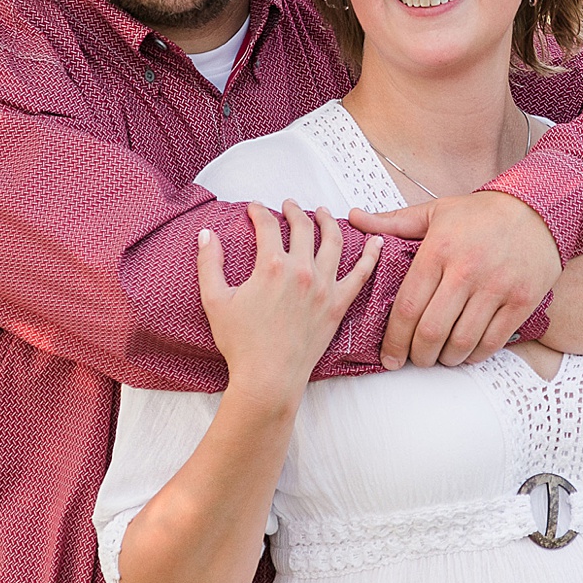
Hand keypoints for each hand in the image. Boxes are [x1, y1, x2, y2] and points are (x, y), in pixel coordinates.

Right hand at [198, 201, 381, 404]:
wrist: (269, 377)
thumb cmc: (241, 343)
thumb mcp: (215, 299)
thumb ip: (209, 263)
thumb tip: (206, 235)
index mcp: (272, 266)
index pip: (267, 225)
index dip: (259, 212)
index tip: (254, 208)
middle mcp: (302, 271)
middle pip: (303, 227)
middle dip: (294, 211)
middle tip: (289, 206)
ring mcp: (324, 287)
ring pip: (333, 242)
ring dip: (327, 221)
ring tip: (321, 212)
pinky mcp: (338, 304)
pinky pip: (361, 274)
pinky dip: (370, 254)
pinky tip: (376, 240)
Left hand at [347, 190, 560, 367]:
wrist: (539, 208)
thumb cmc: (481, 213)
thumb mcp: (435, 211)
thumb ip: (393, 221)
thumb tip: (353, 218)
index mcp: (438, 250)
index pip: (407, 307)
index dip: (394, 340)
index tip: (389, 357)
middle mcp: (466, 270)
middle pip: (431, 331)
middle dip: (418, 356)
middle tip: (414, 360)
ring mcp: (497, 287)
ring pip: (462, 342)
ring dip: (446, 359)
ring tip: (440, 358)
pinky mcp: (522, 300)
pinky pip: (493, 341)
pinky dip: (475, 355)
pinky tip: (467, 352)